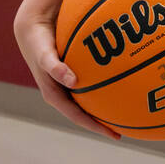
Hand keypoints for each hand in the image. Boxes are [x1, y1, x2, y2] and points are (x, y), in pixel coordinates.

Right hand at [13, 4, 120, 139]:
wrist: (34, 27)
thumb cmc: (39, 44)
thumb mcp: (45, 56)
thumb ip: (56, 68)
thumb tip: (73, 81)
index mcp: (56, 96)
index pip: (79, 117)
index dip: (96, 127)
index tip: (115, 135)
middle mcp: (64, 92)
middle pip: (87, 111)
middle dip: (106, 120)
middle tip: (129, 124)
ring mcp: (69, 82)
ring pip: (91, 97)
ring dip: (107, 102)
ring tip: (130, 105)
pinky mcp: (74, 71)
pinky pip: (93, 79)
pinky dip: (107, 81)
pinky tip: (124, 76)